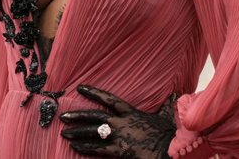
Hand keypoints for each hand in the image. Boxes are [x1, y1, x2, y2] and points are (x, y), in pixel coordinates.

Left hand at [59, 85, 175, 157]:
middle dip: (78, 115)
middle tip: (63, 116)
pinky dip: (85, 148)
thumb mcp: (166, 117)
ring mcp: (118, 136)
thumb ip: (166, 106)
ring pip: (92, 132)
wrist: (169, 150)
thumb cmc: (168, 134)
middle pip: (94, 116)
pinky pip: (97, 149)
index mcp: (130, 112)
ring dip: (77, 132)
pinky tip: (75, 147)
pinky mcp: (118, 150)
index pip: (108, 99)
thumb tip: (175, 95)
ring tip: (64, 132)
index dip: (94, 92)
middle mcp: (120, 122)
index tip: (80, 88)